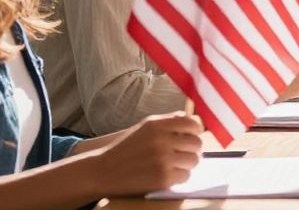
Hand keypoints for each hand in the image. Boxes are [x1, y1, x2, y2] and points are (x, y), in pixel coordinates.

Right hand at [87, 112, 202, 196]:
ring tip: (175, 165)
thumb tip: (194, 120)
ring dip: (187, 164)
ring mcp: (162, 160)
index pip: (193, 123)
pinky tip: (167, 175)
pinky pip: (185, 176)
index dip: (196, 131)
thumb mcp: (145, 127)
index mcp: (157, 125)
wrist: (102, 171)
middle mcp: (161, 140)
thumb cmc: (126, 149)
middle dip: (192, 150)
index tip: (192, 136)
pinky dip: (179, 177)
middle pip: (197, 143)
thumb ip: (169, 122)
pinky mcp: (162, 178)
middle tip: (183, 154)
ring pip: (194, 160)